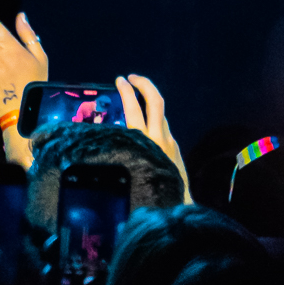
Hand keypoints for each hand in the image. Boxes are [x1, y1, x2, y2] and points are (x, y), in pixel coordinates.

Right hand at [115, 73, 191, 200]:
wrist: (176, 206)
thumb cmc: (149, 192)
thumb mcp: (131, 170)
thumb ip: (124, 152)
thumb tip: (107, 144)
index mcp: (145, 142)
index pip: (135, 109)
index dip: (127, 92)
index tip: (120, 80)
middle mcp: (160, 138)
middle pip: (155, 102)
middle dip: (144, 84)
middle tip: (131, 77)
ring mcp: (170, 142)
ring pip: (160, 114)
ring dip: (148, 102)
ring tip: (135, 98)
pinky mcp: (175, 149)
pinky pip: (163, 129)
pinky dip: (153, 121)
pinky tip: (144, 128)